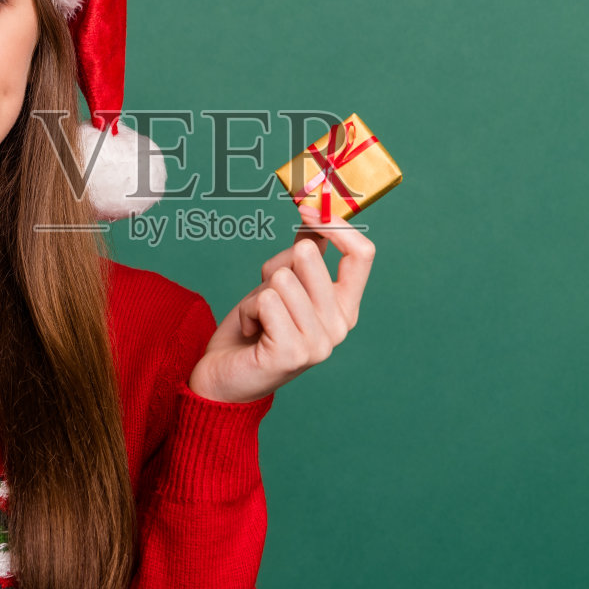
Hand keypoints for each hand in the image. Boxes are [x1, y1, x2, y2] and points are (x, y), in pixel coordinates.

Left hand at [188, 199, 377, 403]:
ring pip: (281, 277)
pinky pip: (266, 300)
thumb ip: (303, 255)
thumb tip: (314, 215)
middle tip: (266, 297)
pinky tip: (251, 332)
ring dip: (257, 294)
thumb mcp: (282, 285)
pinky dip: (247, 311)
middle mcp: (340, 327)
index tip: (306, 209)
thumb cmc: (254, 329)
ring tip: (258, 320)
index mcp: (345, 307)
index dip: (335, 225)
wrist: (225, 379)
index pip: (363, 253)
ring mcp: (319, 344)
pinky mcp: (292, 353)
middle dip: (276, 265)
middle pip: (309, 256)